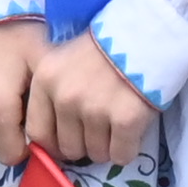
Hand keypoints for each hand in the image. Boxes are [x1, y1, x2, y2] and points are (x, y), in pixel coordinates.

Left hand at [23, 33, 156, 168]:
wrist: (149, 31)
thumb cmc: (107, 46)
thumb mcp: (65, 61)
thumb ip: (54, 94)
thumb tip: (52, 142)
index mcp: (46, 81)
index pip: (38, 133)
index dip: (54, 145)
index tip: (70, 141)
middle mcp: (66, 97)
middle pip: (69, 148)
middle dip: (86, 144)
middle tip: (101, 127)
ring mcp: (95, 109)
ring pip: (97, 154)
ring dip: (109, 146)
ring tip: (118, 121)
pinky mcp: (126, 119)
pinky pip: (122, 155)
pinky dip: (128, 148)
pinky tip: (133, 128)